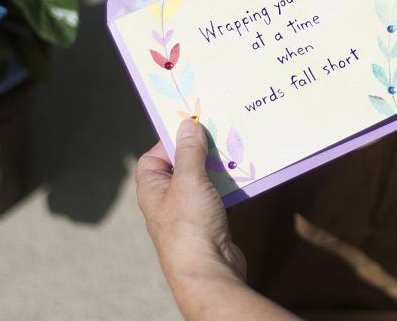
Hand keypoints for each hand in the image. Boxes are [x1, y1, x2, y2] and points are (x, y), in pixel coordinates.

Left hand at [135, 120, 246, 288]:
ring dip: (220, 168)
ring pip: (204, 180)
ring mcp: (189, 212)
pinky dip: (230, 186)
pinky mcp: (210, 222)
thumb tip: (187, 126)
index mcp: (153, 187)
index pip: (155, 155)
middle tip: (221, 134)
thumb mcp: (188, 180)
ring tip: (236, 151)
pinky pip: (220, 196)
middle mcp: (168, 199)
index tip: (194, 125)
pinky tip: (244, 176)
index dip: (172, 139)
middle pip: (183, 165)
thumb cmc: (189, 225)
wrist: (209, 270)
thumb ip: (189, 151)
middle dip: (202, 151)